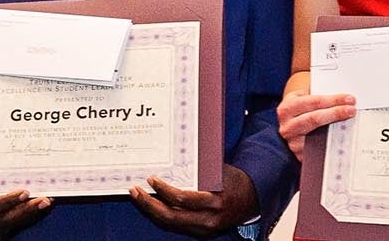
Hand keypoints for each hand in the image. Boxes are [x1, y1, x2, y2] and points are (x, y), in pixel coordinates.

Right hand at [0, 190, 51, 238]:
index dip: (6, 201)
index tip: (24, 192)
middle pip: (0, 219)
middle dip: (24, 210)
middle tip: (43, 200)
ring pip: (7, 226)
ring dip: (28, 215)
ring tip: (45, 203)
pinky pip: (9, 229)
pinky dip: (24, 219)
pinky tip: (37, 210)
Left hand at [127, 164, 257, 237]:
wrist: (253, 200)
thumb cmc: (235, 181)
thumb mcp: (220, 171)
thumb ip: (199, 169)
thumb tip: (174, 157)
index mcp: (215, 202)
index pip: (182, 199)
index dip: (164, 190)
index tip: (151, 179)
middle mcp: (208, 219)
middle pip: (171, 216)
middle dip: (149, 204)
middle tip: (135, 191)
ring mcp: (204, 229)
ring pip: (171, 224)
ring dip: (151, 211)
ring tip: (138, 197)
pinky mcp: (201, 232)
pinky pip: (176, 225)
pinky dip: (161, 215)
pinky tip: (151, 205)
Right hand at [276, 88, 355, 158]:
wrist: (291, 128)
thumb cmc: (303, 111)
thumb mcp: (304, 100)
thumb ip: (319, 97)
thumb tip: (344, 99)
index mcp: (287, 108)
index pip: (312, 102)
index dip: (333, 100)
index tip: (349, 98)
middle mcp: (287, 126)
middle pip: (314, 119)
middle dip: (336, 113)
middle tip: (352, 109)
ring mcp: (293, 143)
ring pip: (318, 135)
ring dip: (337, 128)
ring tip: (350, 121)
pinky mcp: (301, 155)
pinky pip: (320, 149)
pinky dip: (333, 143)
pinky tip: (344, 137)